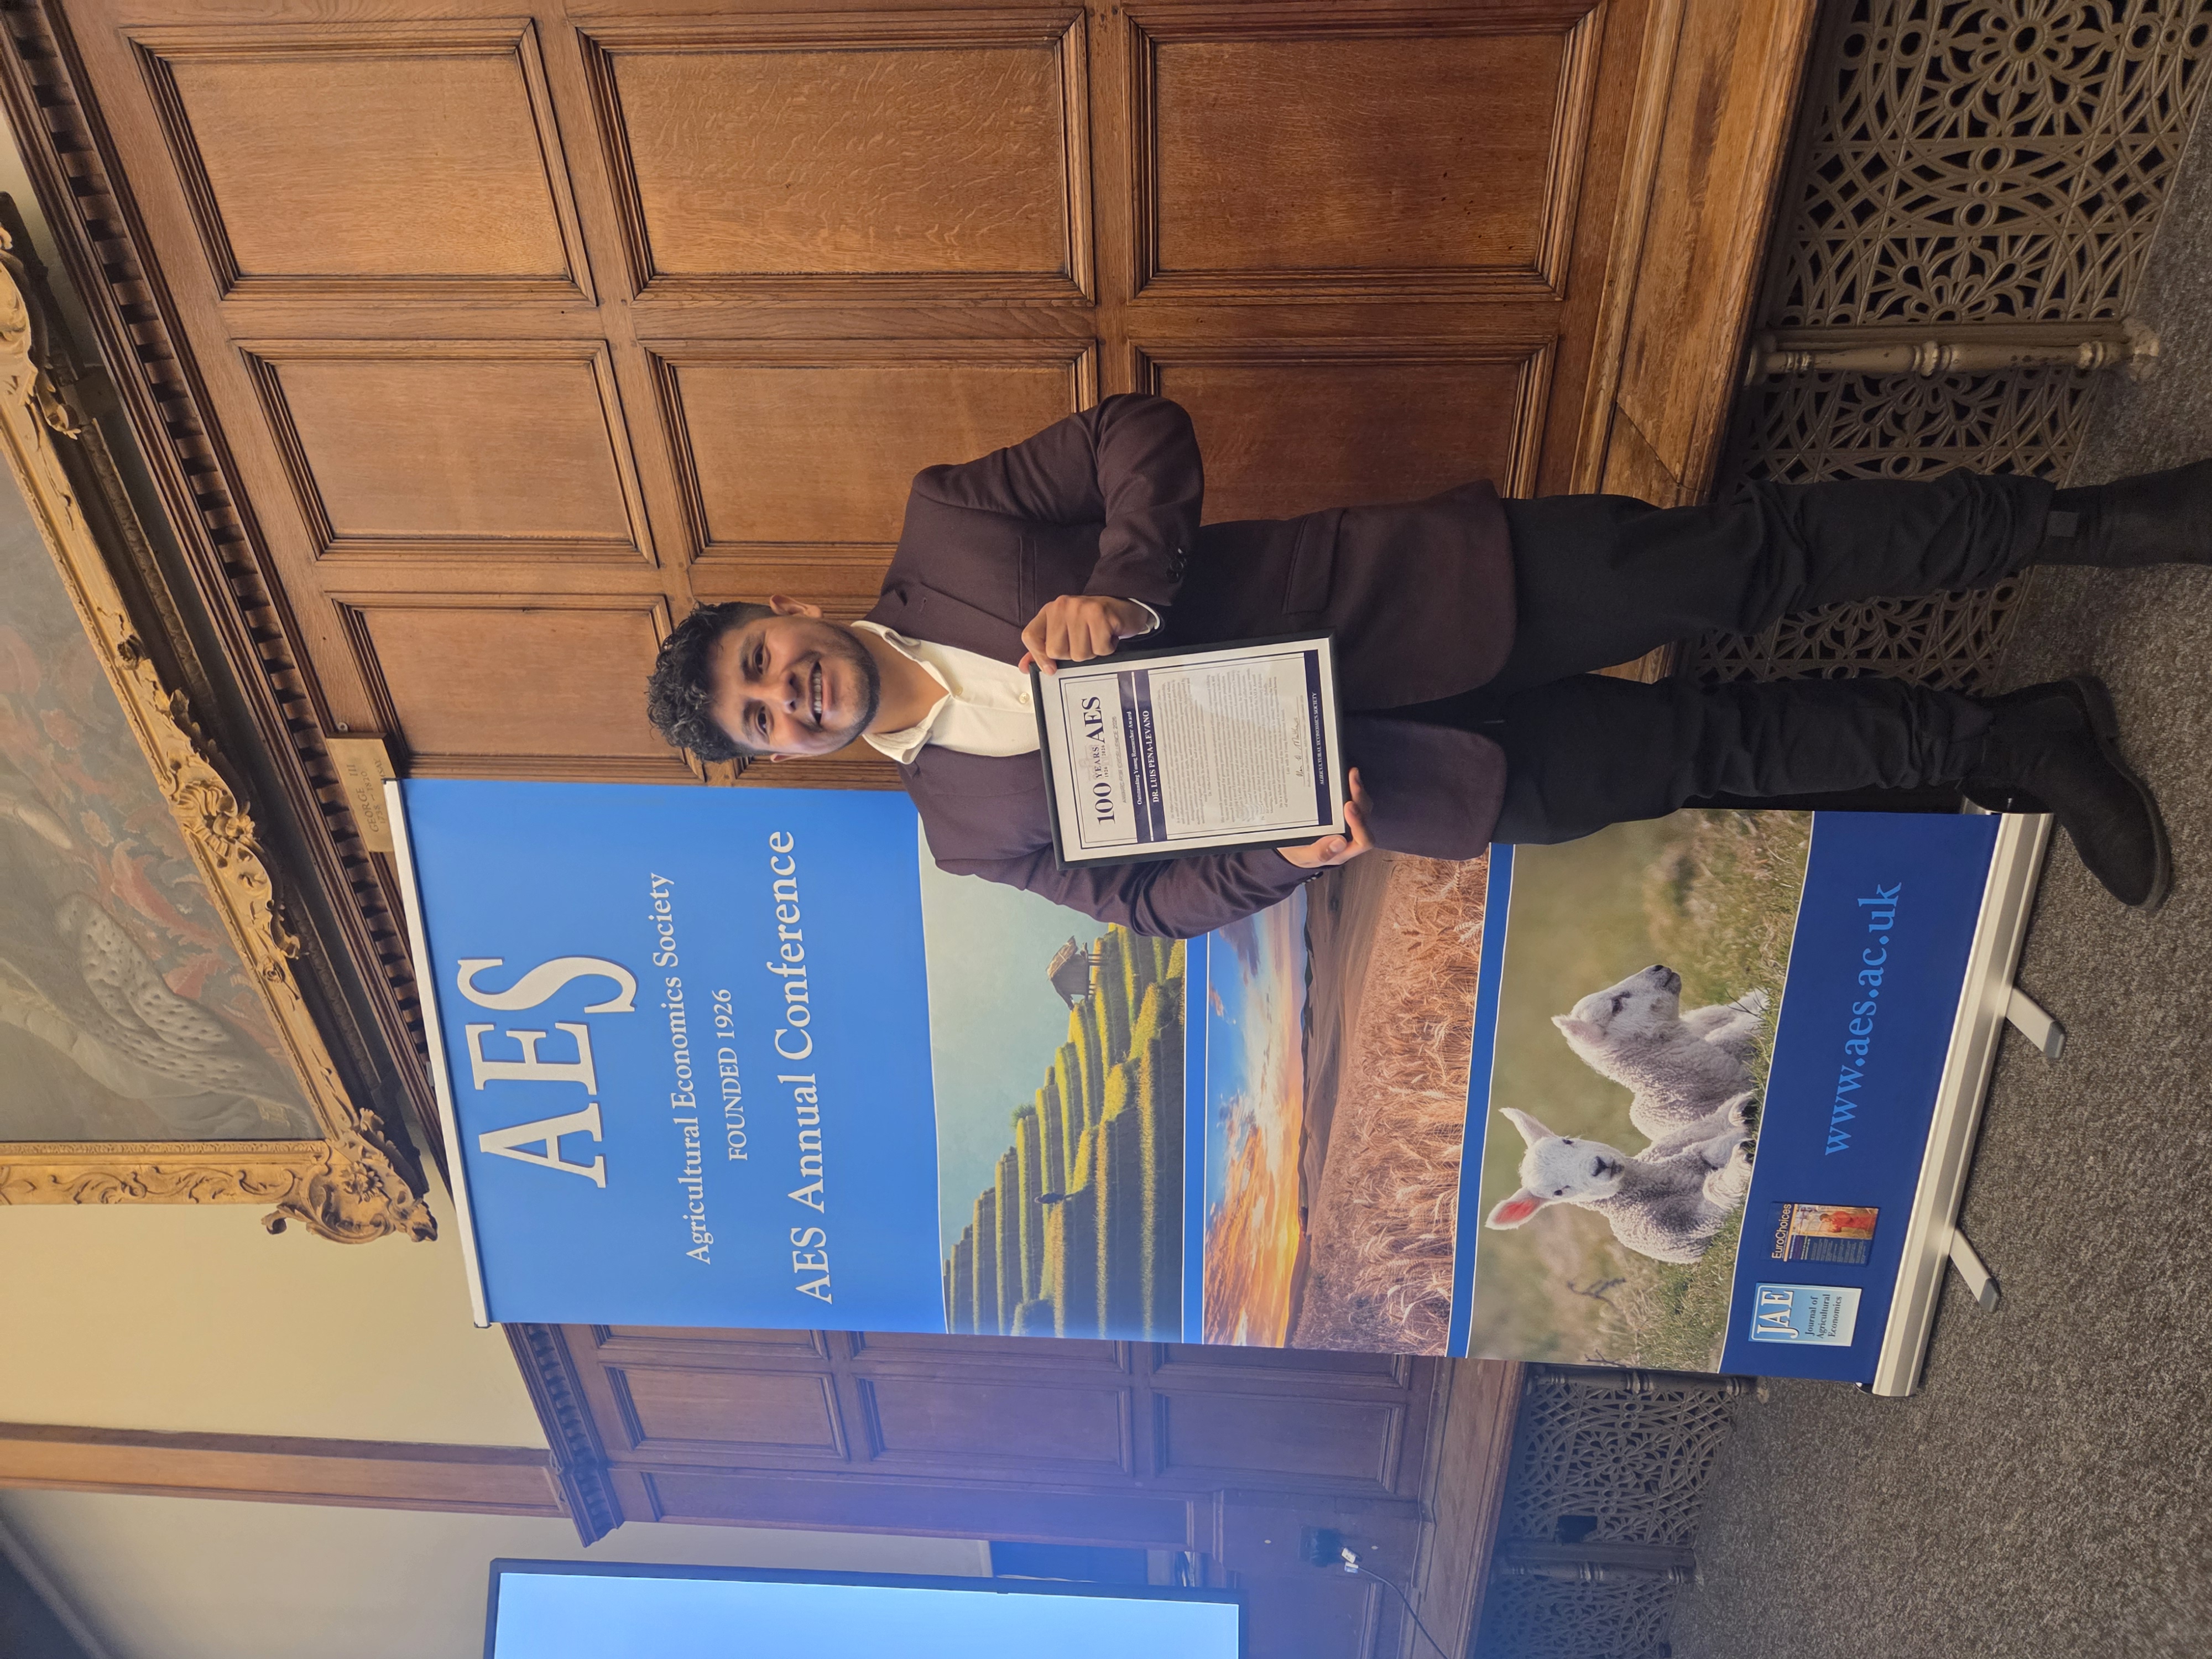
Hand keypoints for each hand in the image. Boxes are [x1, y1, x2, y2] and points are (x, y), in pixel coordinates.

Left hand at [1018, 595, 1154, 673]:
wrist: (1124, 606)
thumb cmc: (1093, 622)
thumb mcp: (1064, 632)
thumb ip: (1043, 648)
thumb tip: (1025, 667)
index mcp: (1050, 611)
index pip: (1031, 637)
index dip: (1038, 657)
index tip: (1051, 668)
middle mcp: (1062, 606)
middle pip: (1056, 651)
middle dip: (1074, 655)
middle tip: (1085, 642)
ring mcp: (1081, 609)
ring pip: (1079, 654)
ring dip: (1093, 652)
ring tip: (1098, 638)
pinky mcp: (1100, 615)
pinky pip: (1099, 649)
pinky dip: (1107, 649)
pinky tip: (1108, 636)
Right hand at [1280, 769, 1374, 869]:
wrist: (1292, 848)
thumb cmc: (1300, 853)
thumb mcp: (1304, 857)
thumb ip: (1320, 853)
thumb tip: (1340, 842)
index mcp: (1343, 850)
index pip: (1362, 840)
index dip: (1359, 823)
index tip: (1348, 806)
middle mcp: (1349, 836)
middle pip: (1364, 817)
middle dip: (1359, 797)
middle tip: (1352, 780)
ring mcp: (1347, 823)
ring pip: (1362, 806)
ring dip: (1358, 790)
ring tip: (1351, 774)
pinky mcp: (1342, 812)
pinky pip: (1352, 800)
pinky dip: (1350, 788)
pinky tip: (1345, 776)